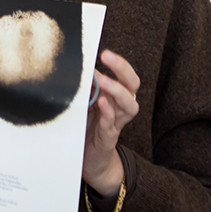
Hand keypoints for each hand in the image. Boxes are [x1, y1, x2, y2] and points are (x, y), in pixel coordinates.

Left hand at [82, 49, 139, 195]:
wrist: (90, 159)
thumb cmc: (88, 126)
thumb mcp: (86, 103)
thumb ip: (86, 88)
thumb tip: (78, 66)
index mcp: (117, 96)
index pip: (126, 76)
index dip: (120, 64)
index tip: (104, 52)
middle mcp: (121, 107)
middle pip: (132, 86)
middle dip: (122, 69)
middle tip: (107, 56)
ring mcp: (116, 123)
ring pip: (129, 105)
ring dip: (116, 91)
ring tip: (103, 81)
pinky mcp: (108, 138)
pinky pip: (112, 125)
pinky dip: (108, 114)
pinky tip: (102, 104)